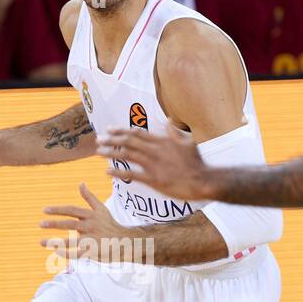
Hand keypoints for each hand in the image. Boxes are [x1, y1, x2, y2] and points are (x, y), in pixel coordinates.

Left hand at [40, 183, 130, 260]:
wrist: (126, 242)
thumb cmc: (110, 224)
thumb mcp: (101, 209)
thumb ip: (89, 197)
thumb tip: (81, 183)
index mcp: (91, 215)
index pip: (72, 210)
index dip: (58, 210)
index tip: (44, 210)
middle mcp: (91, 226)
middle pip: (70, 224)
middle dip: (54, 224)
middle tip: (40, 224)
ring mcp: (92, 240)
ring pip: (71, 241)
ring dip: (55, 241)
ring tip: (41, 241)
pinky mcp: (93, 252)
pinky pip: (77, 254)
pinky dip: (66, 253)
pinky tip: (56, 251)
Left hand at [97, 126, 215, 200]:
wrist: (203, 180)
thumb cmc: (197, 162)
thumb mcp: (188, 142)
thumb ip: (175, 132)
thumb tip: (169, 121)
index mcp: (162, 141)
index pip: (137, 133)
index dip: (121, 130)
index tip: (110, 129)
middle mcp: (155, 150)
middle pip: (128, 142)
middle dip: (112, 140)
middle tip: (99, 139)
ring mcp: (154, 165)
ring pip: (127, 155)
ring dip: (111, 153)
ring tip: (99, 152)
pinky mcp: (154, 179)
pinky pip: (132, 174)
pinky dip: (118, 172)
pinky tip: (107, 171)